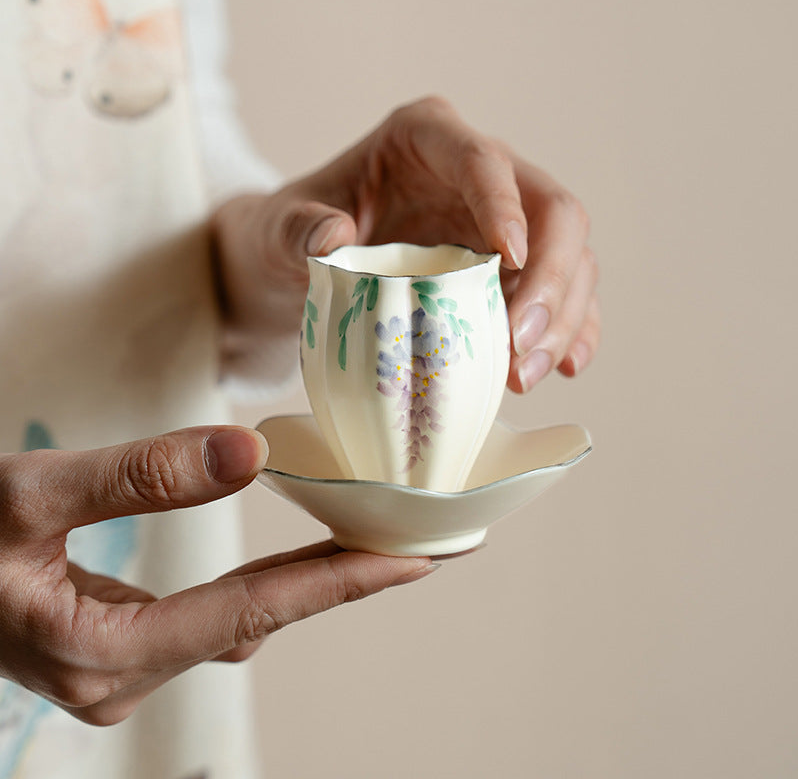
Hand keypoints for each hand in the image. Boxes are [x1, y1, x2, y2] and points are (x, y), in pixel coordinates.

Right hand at [0, 427, 432, 724]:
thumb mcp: (28, 496)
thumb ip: (138, 476)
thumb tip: (248, 456)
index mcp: (101, 649)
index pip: (254, 611)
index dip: (342, 582)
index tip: (417, 561)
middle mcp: (119, 676)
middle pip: (259, 621)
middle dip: (342, 582)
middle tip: (422, 548)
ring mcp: (116, 670)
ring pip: (237, 624)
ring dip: (303, 584)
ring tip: (370, 546)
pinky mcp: (112, 648)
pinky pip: (208, 619)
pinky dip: (258, 589)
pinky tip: (287, 563)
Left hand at [212, 96, 598, 391]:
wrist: (299, 268)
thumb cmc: (295, 234)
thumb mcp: (279, 228)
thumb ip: (295, 228)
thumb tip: (333, 237)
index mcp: (427, 138)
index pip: (484, 160)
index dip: (505, 206)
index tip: (509, 260)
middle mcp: (480, 176)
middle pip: (553, 213)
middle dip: (549, 280)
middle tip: (520, 343)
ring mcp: (504, 225)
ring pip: (570, 261)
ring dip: (559, 321)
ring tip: (523, 376)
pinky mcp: (512, 272)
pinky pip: (561, 297)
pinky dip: (571, 332)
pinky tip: (564, 368)